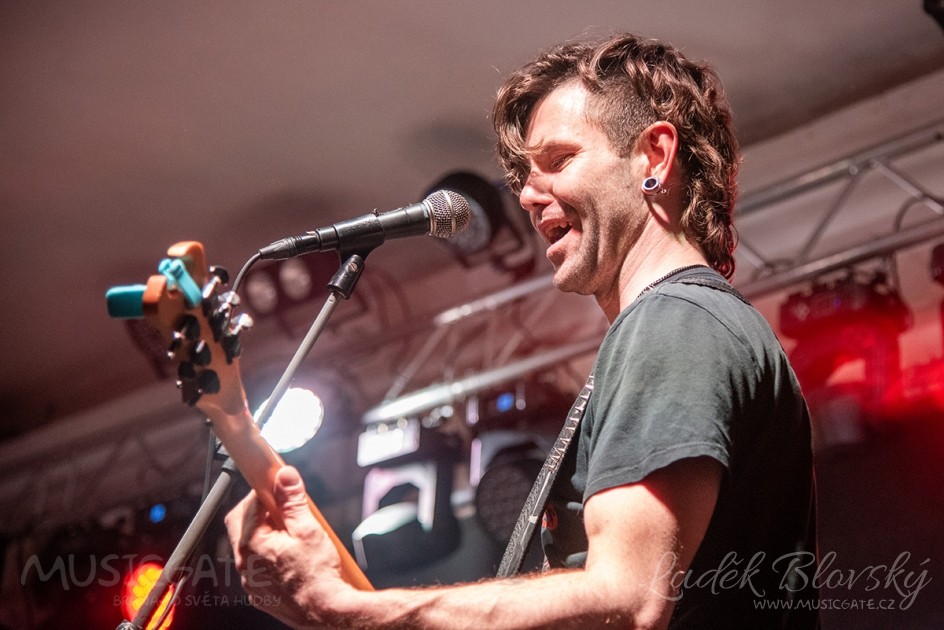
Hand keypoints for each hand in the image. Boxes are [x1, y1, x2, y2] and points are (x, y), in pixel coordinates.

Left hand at [224, 466, 351, 628]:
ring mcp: (251, 581)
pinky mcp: (260, 593)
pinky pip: (257, 567)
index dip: (263, 491)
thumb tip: (285, 477)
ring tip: (290, 532)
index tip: (275, 484)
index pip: (248, 505)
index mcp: (252, 544)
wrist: (325, 611)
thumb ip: (292, 501)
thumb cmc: (317, 575)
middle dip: (258, 510)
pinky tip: (290, 556)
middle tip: (280, 506)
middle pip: (240, 524)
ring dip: (264, 533)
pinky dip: (268, 555)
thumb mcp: (308, 529)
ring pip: (249, 546)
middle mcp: (245, 564)